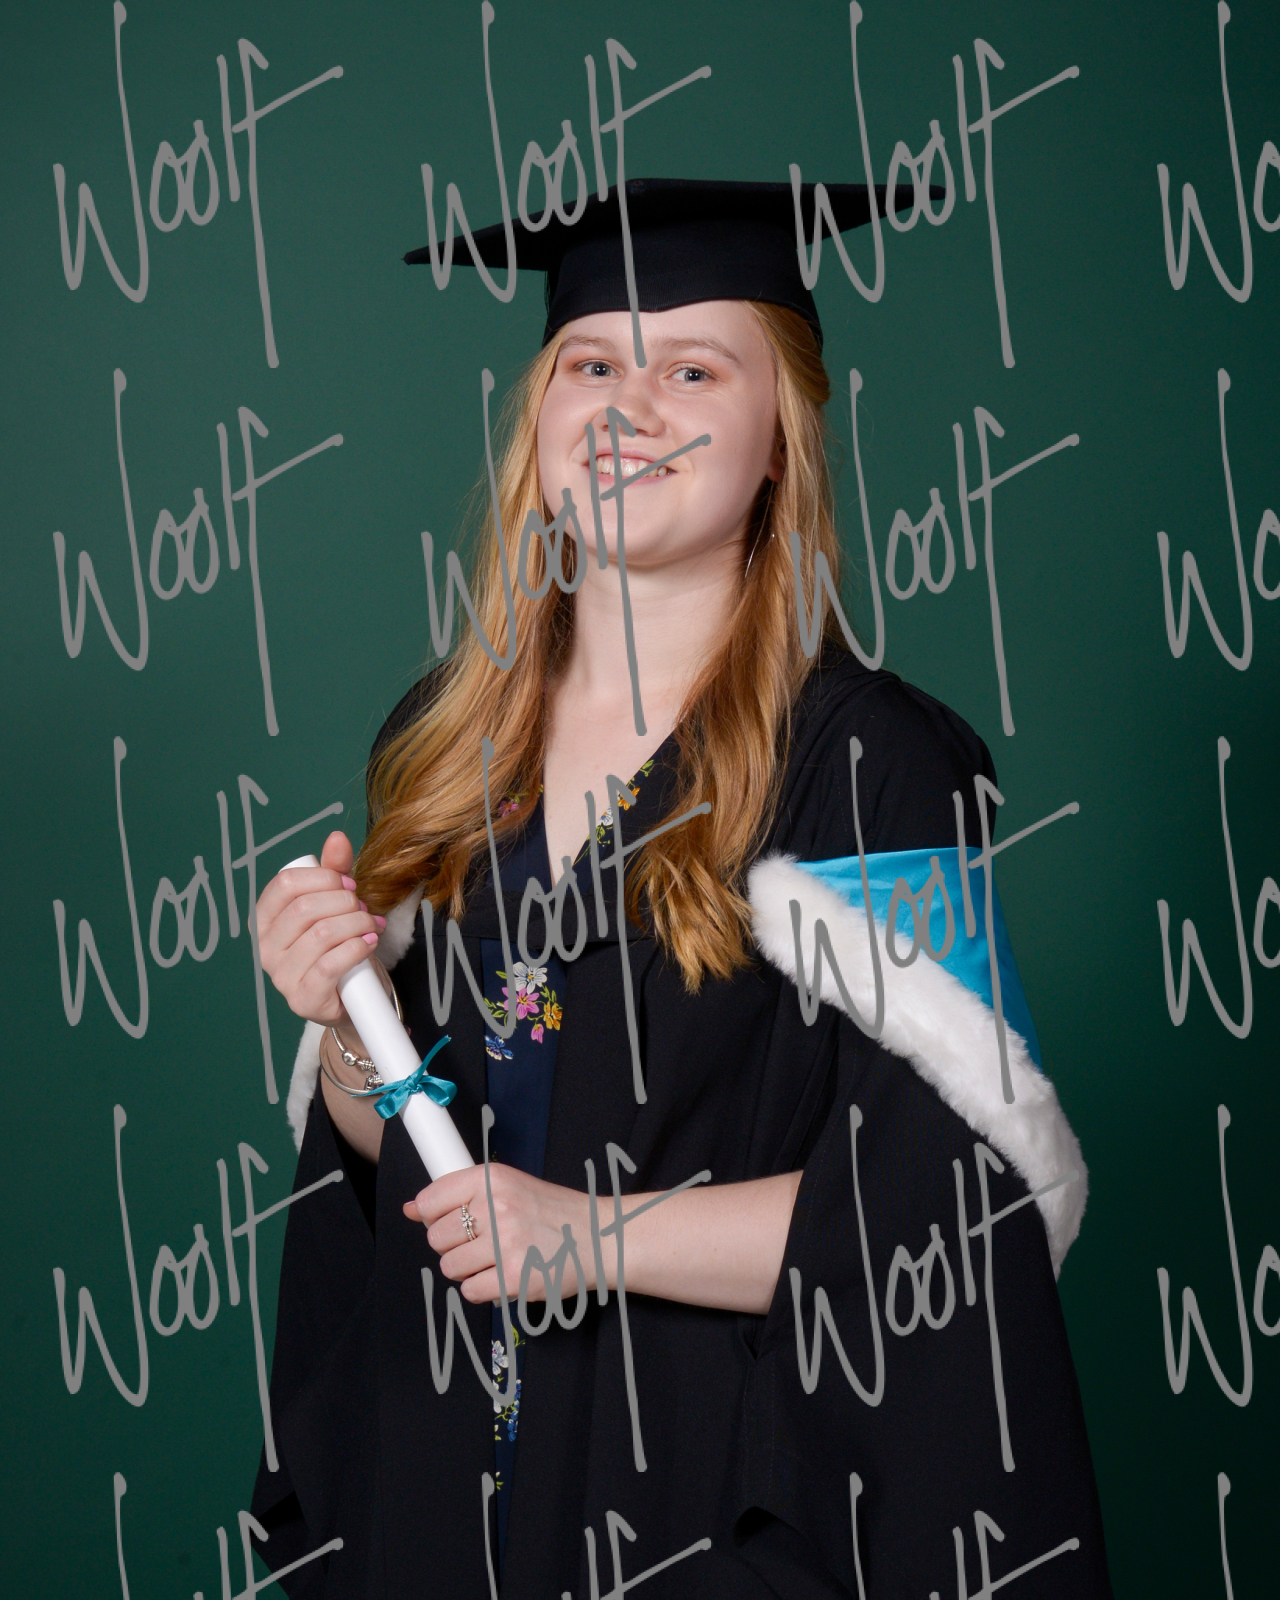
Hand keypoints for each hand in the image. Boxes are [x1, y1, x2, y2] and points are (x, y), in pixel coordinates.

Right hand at [255, 829, 386, 1024]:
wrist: (352, 996)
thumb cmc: (338, 945)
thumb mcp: (336, 904)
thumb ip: (334, 871)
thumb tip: (337, 838)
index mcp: (264, 920)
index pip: (285, 884)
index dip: (323, 878)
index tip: (348, 884)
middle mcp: (265, 948)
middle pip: (305, 909)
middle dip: (344, 902)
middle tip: (363, 908)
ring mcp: (281, 976)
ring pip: (321, 935)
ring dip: (356, 924)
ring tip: (371, 926)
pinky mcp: (303, 999)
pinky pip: (330, 965)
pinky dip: (357, 948)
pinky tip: (369, 943)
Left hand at [405, 1164, 592, 1305]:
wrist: (600, 1237)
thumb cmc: (554, 1213)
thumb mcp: (510, 1187)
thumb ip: (460, 1195)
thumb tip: (411, 1208)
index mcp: (493, 1178)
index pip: (430, 1200)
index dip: (434, 1217)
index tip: (449, 1221)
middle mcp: (496, 1207)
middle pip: (436, 1238)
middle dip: (453, 1246)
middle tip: (482, 1243)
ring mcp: (505, 1244)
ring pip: (450, 1268)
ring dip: (467, 1270)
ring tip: (495, 1260)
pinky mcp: (514, 1278)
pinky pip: (471, 1292)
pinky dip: (484, 1289)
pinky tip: (504, 1275)